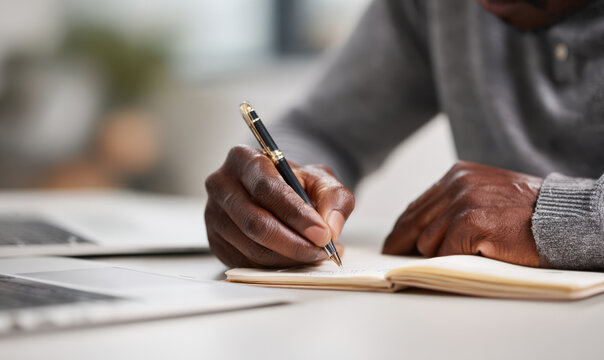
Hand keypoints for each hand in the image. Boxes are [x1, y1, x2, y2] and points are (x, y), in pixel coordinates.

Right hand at [205, 145, 353, 267]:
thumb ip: (334, 198)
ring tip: (314, 255)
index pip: (266, 189)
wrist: (276, 192)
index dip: (296, 214)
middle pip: (255, 223)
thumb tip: (331, 228)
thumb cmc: (295, 184)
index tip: (322, 234)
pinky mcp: (215, 241)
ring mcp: (213, 215)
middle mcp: (221, 185)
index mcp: (243, 159)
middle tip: (321, 251)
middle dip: (294, 243)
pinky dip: (276, 266)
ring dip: (288, 258)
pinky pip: (246, 262)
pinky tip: (294, 259)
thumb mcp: (321, 180)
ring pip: (252, 247)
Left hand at [382, 161, 544, 266]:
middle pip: (414, 223)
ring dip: (439, 256)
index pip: (418, 206)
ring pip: (429, 242)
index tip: (393, 242)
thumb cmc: (527, 213)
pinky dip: (453, 262)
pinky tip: (468, 261)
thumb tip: (425, 229)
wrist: (561, 218)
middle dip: (400, 244)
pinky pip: (446, 253)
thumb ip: (456, 203)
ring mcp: (463, 202)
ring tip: (459, 258)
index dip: (402, 227)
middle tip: (391, 259)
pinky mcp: (471, 222)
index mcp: (457, 175)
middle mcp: (456, 184)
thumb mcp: (486, 194)